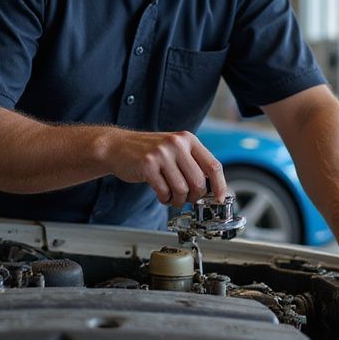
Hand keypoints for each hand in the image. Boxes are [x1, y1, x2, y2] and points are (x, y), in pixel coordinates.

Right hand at [100, 128, 227, 206]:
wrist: (118, 146)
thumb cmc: (149, 151)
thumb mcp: (175, 149)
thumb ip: (193, 164)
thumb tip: (213, 189)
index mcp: (188, 139)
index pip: (213, 165)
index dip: (220, 186)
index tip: (220, 200)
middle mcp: (177, 143)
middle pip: (198, 182)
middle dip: (194, 197)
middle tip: (186, 198)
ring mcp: (162, 153)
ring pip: (182, 189)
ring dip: (177, 200)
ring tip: (171, 197)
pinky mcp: (147, 165)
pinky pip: (164, 192)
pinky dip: (165, 199)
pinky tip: (161, 194)